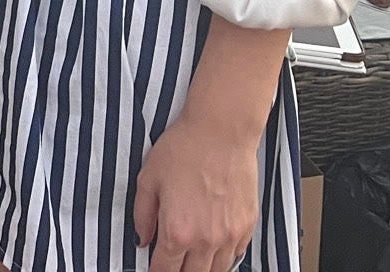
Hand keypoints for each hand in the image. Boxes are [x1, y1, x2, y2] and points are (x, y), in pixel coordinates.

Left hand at [133, 110, 260, 271]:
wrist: (221, 131)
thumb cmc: (185, 148)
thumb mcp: (148, 178)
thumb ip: (142, 215)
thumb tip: (142, 238)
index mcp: (177, 231)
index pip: (164, 270)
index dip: (155, 270)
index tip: (153, 266)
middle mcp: (206, 241)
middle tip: (171, 261)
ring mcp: (230, 236)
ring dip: (202, 269)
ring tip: (191, 260)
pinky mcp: (248, 226)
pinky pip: (236, 256)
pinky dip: (224, 258)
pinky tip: (214, 249)